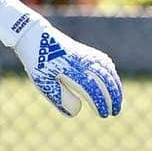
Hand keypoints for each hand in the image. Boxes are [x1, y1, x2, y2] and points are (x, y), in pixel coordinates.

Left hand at [0, 0, 122, 117]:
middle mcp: (82, 61)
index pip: (92, 89)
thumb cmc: (37, 62)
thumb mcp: (43, 83)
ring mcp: (85, 55)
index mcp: (71, 70)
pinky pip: (103, 62)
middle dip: (113, 97)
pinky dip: (110, 72)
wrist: (34, 36)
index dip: (100, 102)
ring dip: (114, 86)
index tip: (104, 115)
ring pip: (107, 71)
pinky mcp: (84, 51)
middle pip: (104, 80)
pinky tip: (112, 80)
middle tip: (115, 112)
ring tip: (118, 100)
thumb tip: (77, 111)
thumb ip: (60, 97)